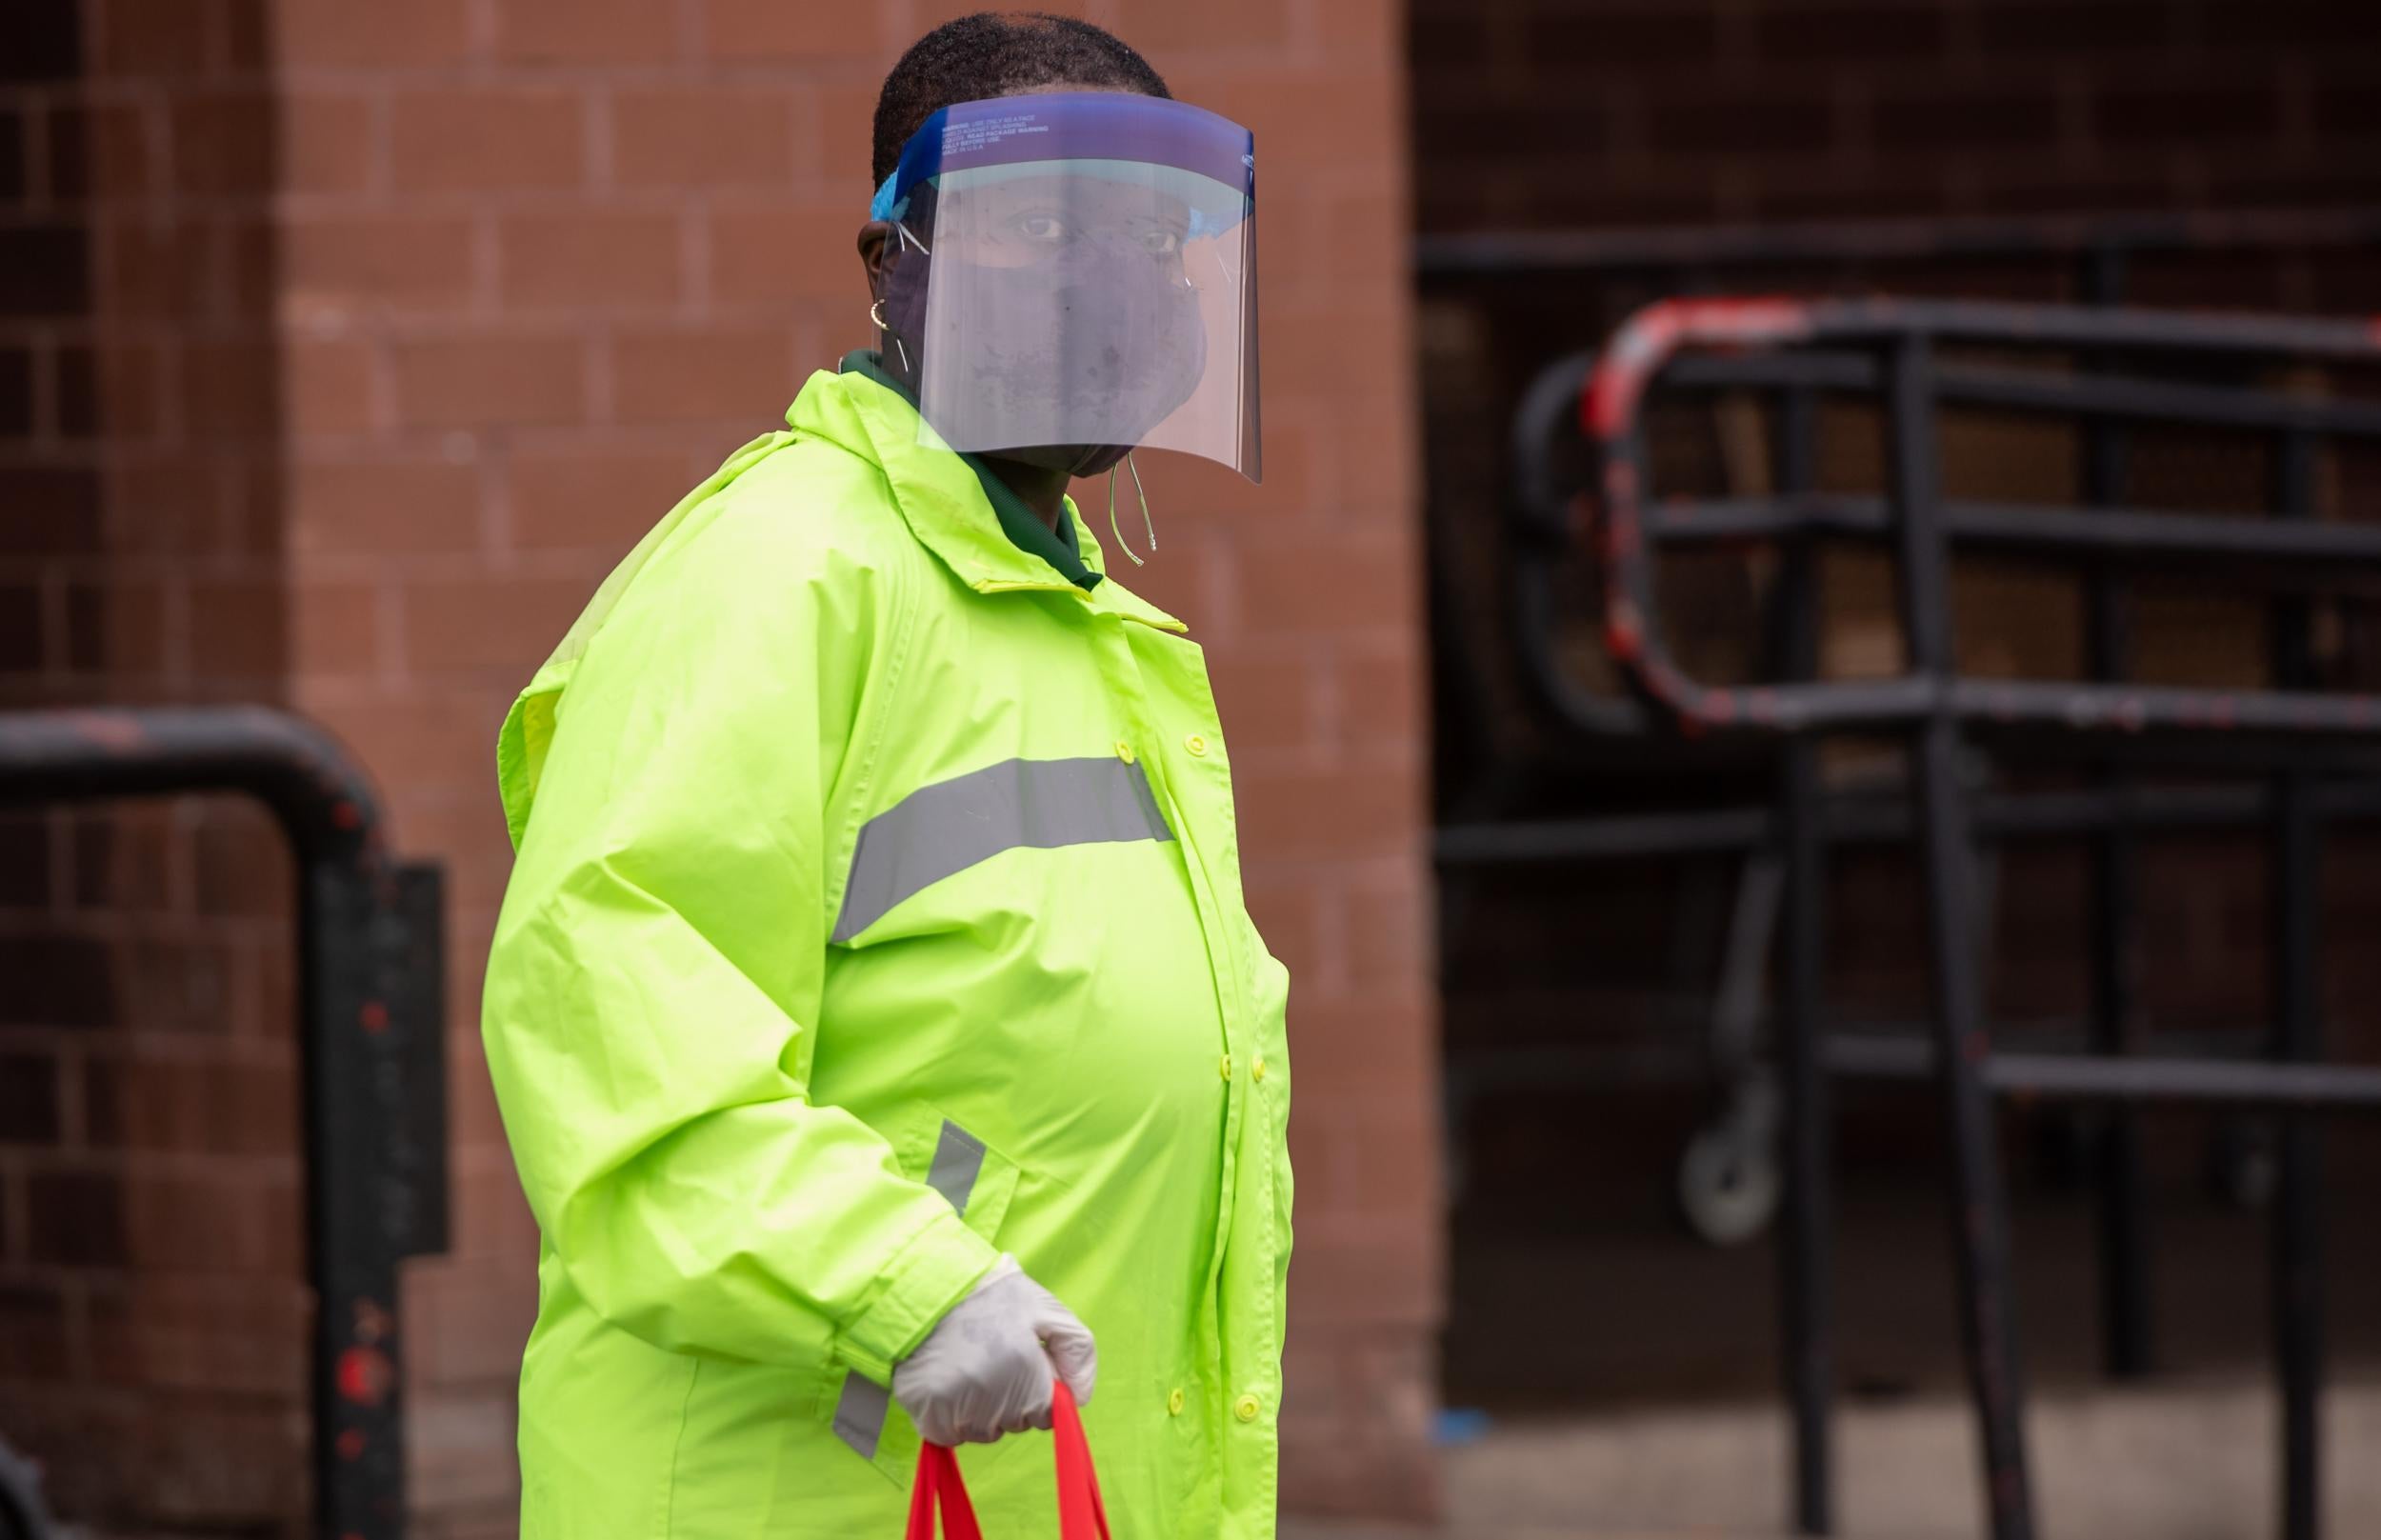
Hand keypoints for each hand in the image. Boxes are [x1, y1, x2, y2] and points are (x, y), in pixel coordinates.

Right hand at [892, 1255, 1097, 1445]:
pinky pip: (950, 1433)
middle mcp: (995, 1403)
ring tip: (966, 1362)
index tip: (1019, 1359)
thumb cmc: (990, 1295)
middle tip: (991, 1355)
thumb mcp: (1046, 1309)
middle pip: (1015, 1423)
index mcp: (1028, 1376)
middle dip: (1010, 1397)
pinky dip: (949, 1414)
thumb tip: (1080, 1398)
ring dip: (980, 1407)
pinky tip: (947, 1378)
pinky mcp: (928, 1417)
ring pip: (983, 1431)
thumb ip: (1078, 1351)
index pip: (1045, 1415)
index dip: (1036, 1387)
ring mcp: (959, 1413)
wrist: (924, 1285)